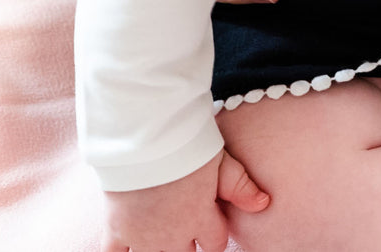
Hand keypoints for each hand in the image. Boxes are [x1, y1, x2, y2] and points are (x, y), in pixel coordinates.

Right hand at [101, 148, 268, 251]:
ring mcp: (142, 236)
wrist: (145, 139)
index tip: (213, 232)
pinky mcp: (116, 229)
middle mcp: (173, 235)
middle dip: (187, 249)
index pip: (214, 244)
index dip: (215, 239)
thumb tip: (265, 204)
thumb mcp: (221, 162)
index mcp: (200, 219)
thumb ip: (241, 186)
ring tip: (163, 242)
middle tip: (185, 236)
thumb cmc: (186, 146)